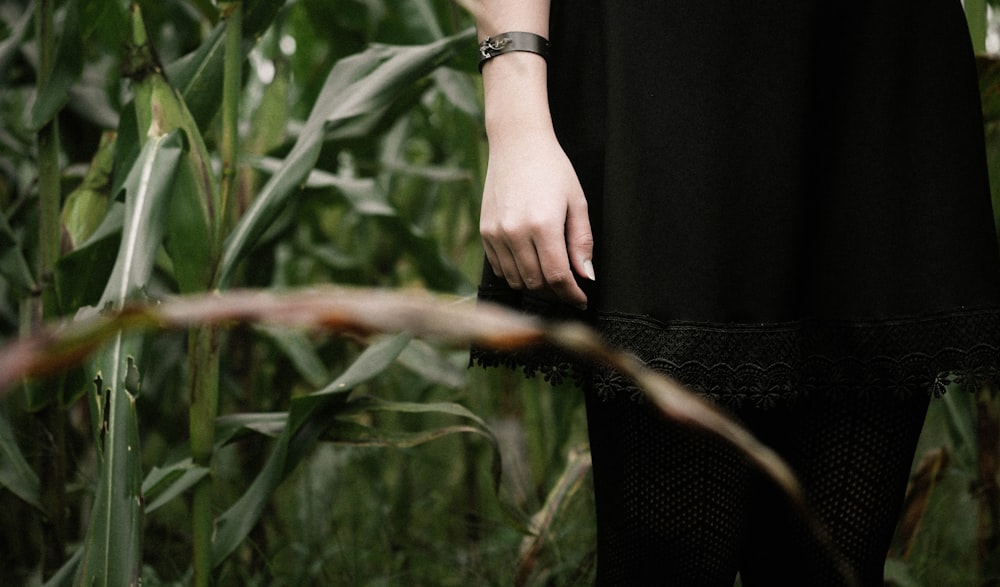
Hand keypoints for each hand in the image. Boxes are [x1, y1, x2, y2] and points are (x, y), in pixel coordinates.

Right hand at [480, 128, 594, 308]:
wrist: (517, 143)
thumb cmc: (552, 169)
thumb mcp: (577, 202)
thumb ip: (581, 241)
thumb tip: (586, 275)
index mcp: (543, 225)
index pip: (558, 276)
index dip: (571, 295)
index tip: (581, 300)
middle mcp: (516, 232)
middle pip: (536, 283)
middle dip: (556, 294)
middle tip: (569, 293)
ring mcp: (496, 233)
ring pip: (516, 280)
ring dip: (535, 287)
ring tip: (551, 282)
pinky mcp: (485, 231)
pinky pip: (500, 268)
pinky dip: (516, 275)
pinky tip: (530, 267)